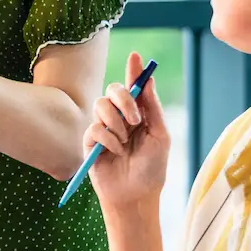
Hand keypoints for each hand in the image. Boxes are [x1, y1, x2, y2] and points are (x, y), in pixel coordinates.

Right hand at [83, 51, 170, 207]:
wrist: (136, 195)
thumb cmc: (152, 168)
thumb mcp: (160, 135)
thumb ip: (152, 107)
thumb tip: (148, 80)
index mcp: (138, 114)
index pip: (133, 86)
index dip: (134, 70)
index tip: (136, 56)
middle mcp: (119, 118)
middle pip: (113, 89)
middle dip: (124, 99)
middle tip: (136, 118)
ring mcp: (103, 128)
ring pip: (101, 105)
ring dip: (116, 123)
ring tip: (125, 143)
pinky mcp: (90, 142)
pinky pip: (95, 127)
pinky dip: (109, 139)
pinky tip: (115, 152)